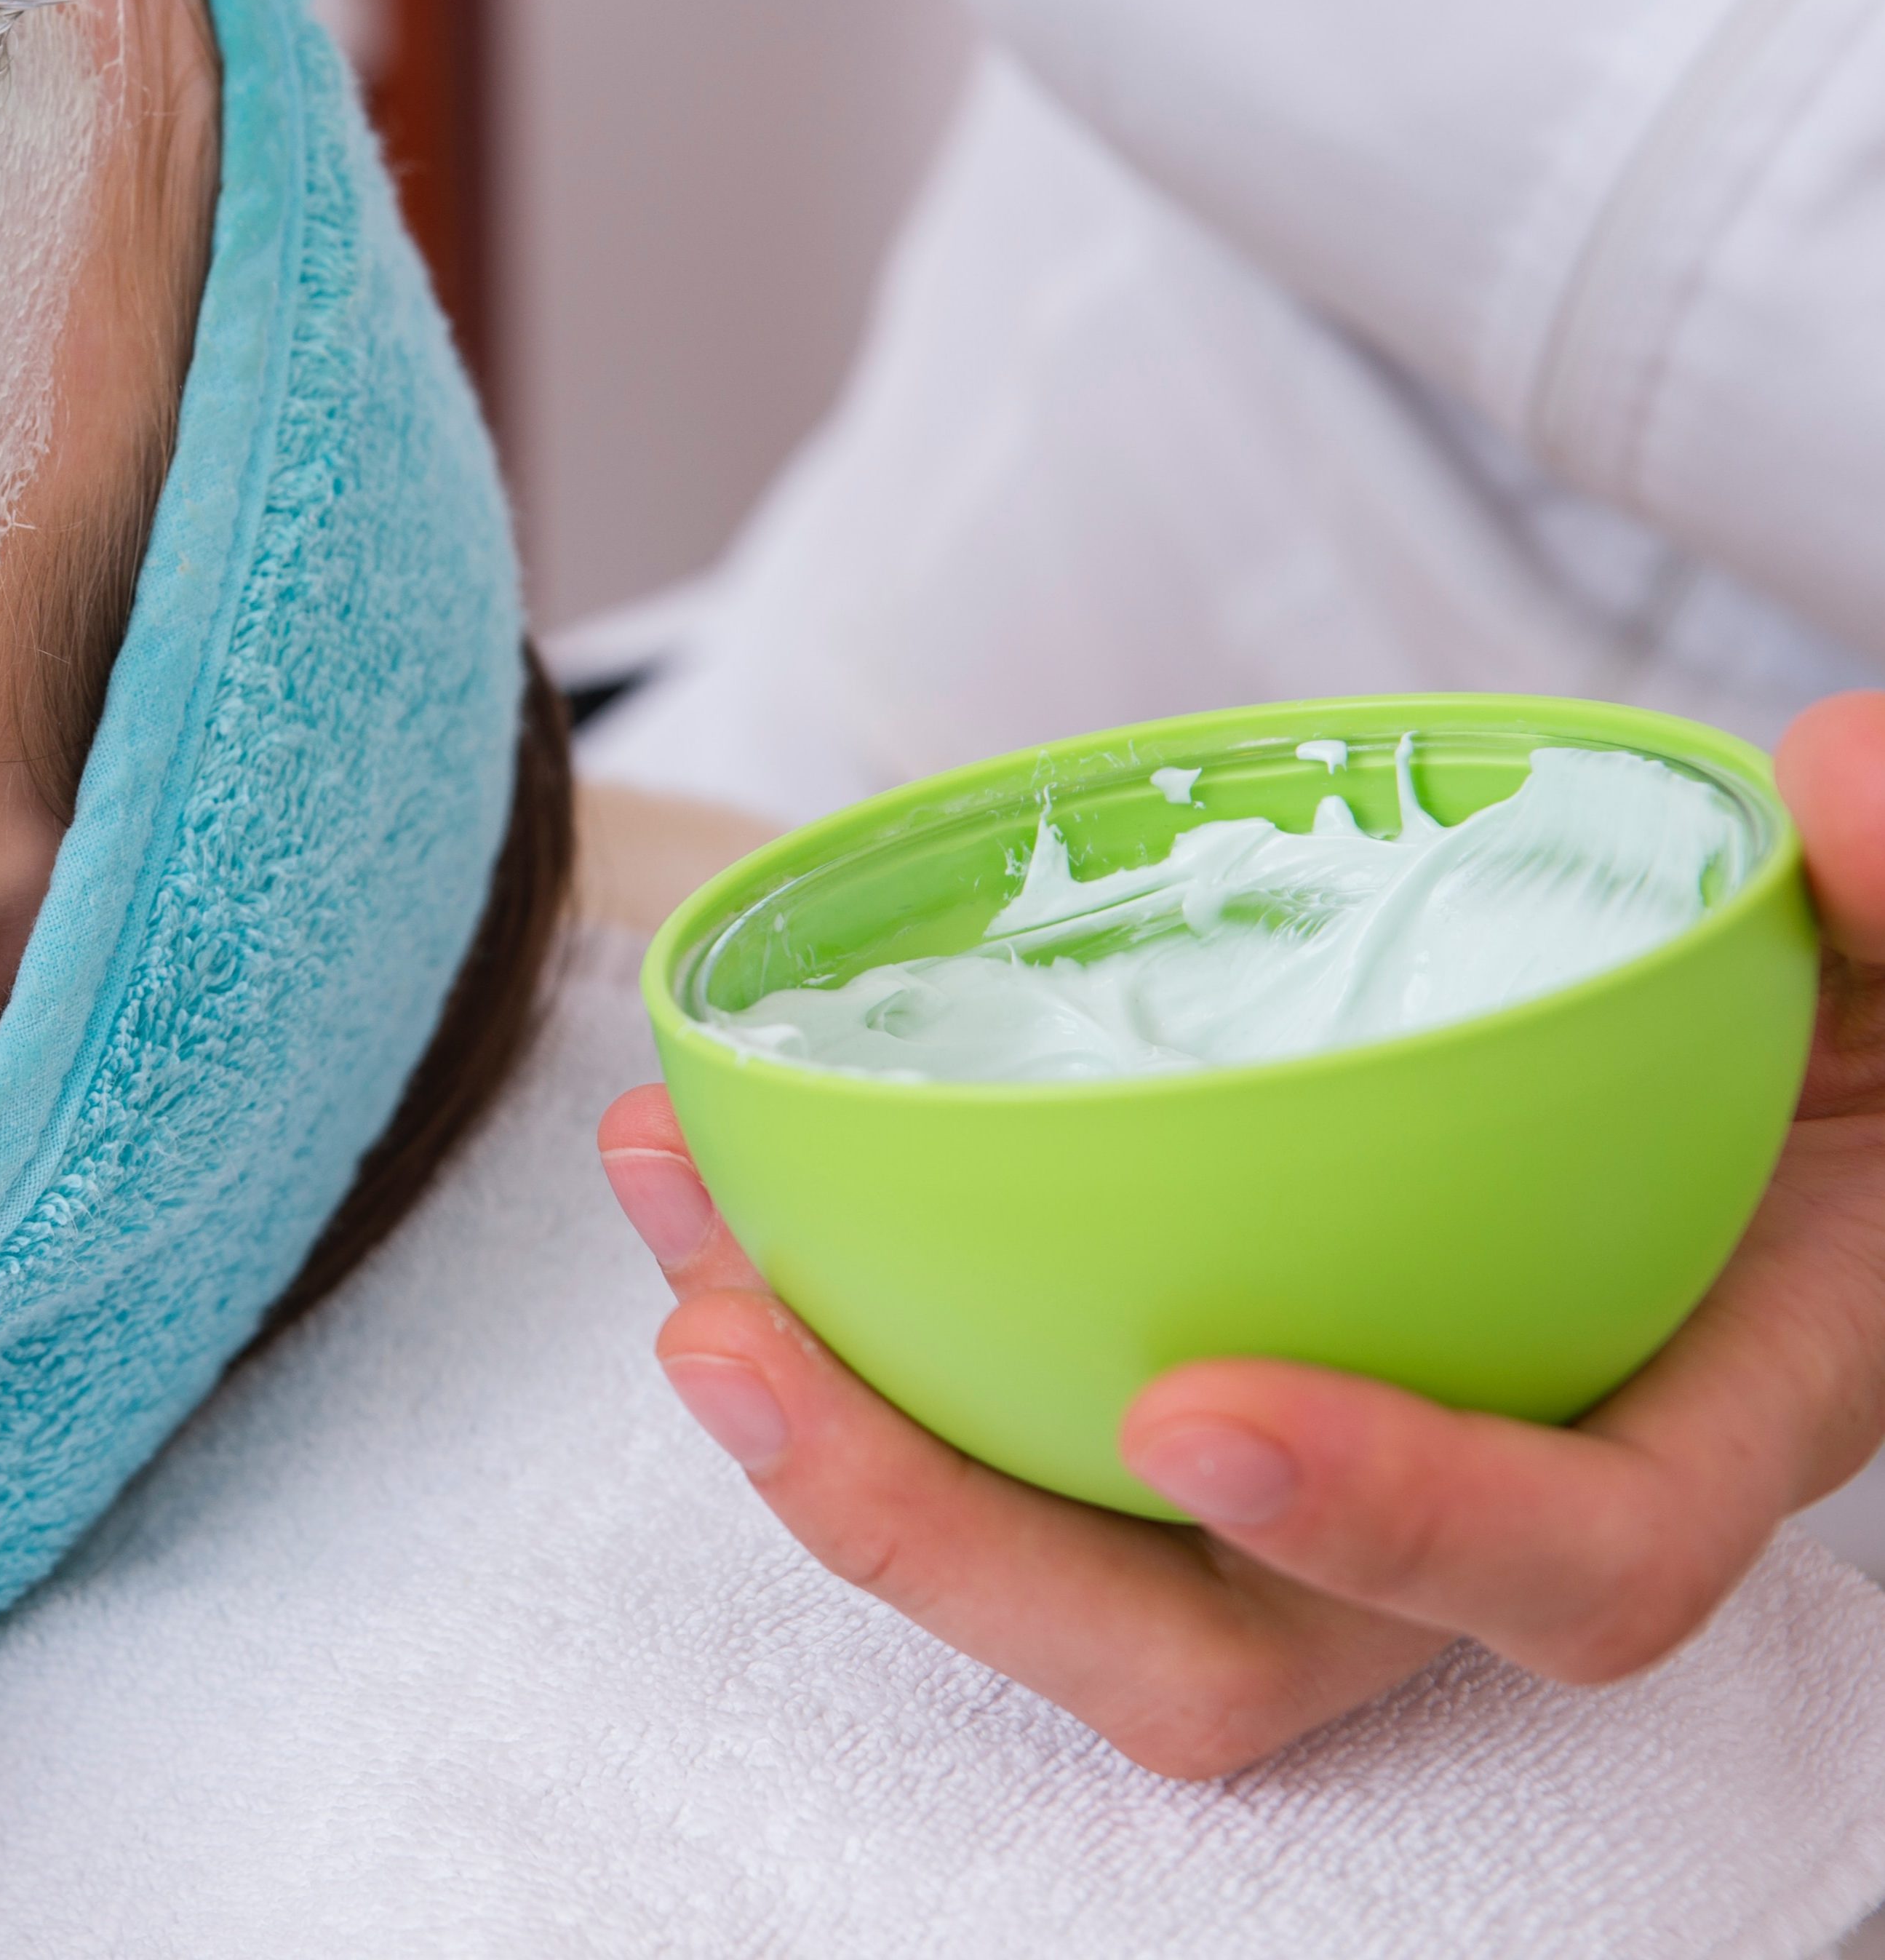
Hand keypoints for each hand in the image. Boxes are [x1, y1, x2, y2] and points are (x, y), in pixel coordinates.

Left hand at [594, 691, 1884, 1778]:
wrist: (1799, 1059)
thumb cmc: (1863, 1028)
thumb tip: (1840, 793)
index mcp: (1698, 1420)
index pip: (1570, 1563)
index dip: (1390, 1521)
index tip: (1192, 1407)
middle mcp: (1479, 1486)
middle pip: (1217, 1649)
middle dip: (957, 1542)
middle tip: (747, 1355)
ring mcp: (1315, 1449)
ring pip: (1059, 1554)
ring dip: (838, 1436)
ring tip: (676, 1245)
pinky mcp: (1180, 1363)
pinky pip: (994, 1408)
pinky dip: (839, 1304)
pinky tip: (704, 1161)